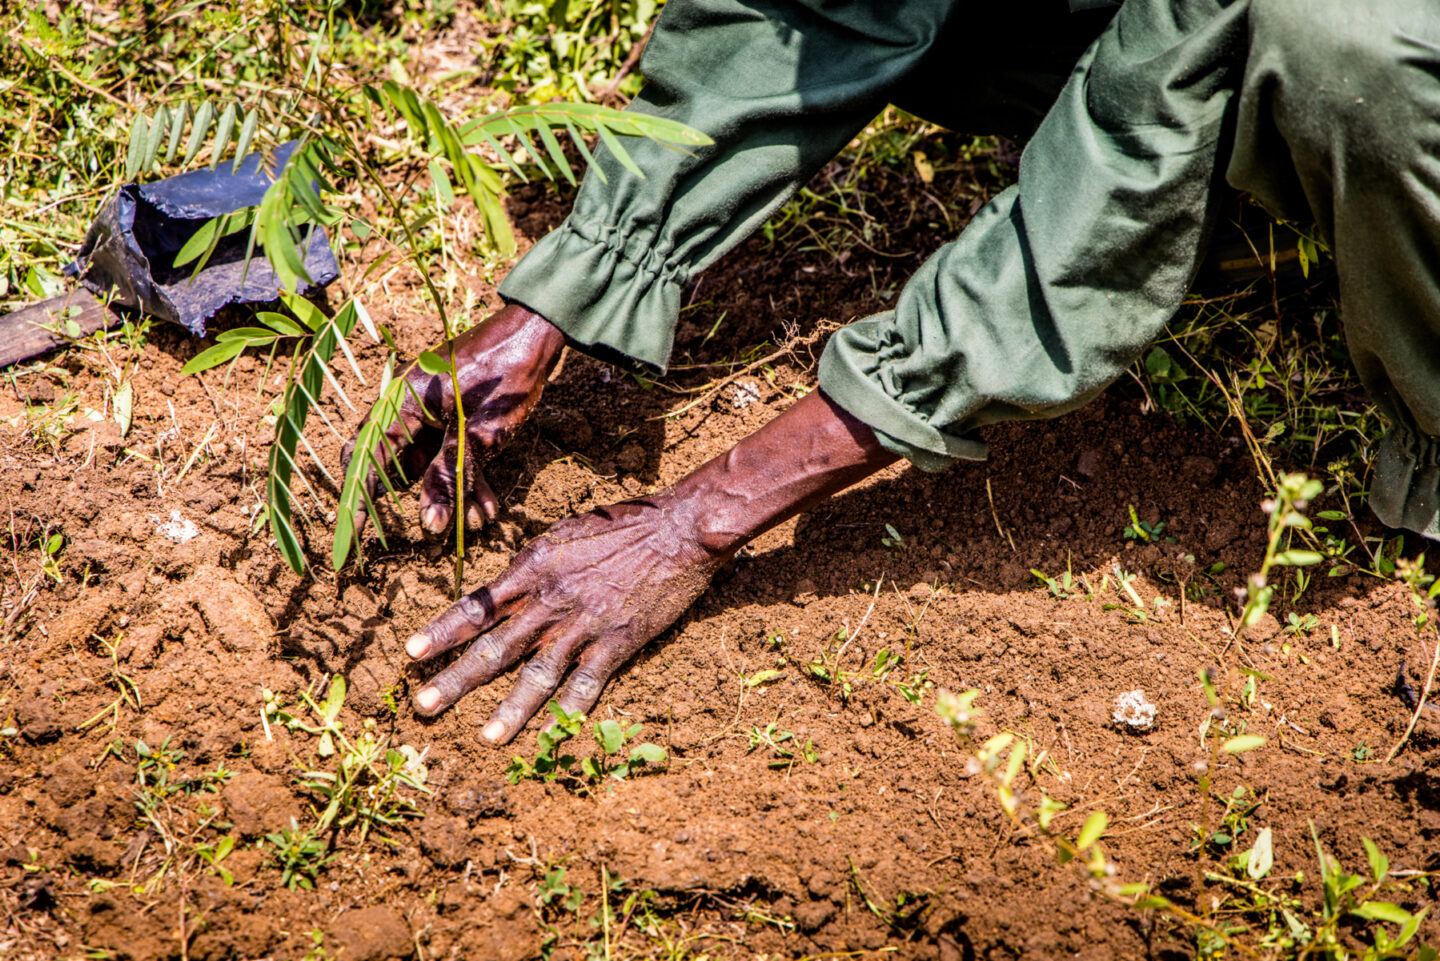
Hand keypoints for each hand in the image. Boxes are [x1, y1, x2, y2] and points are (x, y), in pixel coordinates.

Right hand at [343, 304, 565, 534]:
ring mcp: (434, 411)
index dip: (359, 499)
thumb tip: (428, 526)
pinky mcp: (457, 415)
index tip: (354, 536)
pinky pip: (451, 453)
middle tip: (435, 533)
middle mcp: (409, 407)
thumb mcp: (476, 437)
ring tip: (479, 521)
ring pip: (431, 464)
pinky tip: (489, 505)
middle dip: (421, 502)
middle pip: (399, 466)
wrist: (537, 336)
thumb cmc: (503, 379)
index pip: (366, 459)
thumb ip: (448, 479)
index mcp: (401, 404)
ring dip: (453, 495)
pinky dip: (467, 478)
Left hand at [405, 492, 724, 742]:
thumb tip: (508, 584)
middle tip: (422, 706)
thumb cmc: (624, 523)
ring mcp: (583, 624)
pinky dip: (568, 710)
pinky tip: (552, 734)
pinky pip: (587, 683)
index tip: (411, 651)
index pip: (477, 604)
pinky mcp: (617, 642)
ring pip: (536, 674)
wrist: (679, 530)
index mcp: (533, 567)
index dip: (442, 630)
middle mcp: (550, 599)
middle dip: (455, 678)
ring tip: (484, 738)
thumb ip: (536, 564)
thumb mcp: (566, 532)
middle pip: (494, 646)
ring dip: (508, 709)